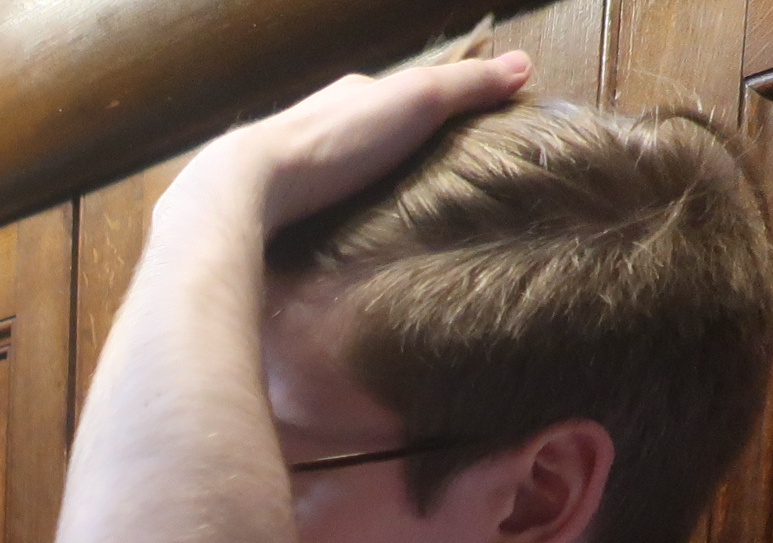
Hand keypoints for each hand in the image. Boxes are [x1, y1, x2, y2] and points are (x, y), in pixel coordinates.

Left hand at [204, 51, 530, 229]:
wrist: (247, 189)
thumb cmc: (334, 141)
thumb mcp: (414, 102)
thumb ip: (466, 87)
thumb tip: (525, 65)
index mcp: (346, 99)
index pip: (393, 96)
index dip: (426, 108)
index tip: (454, 133)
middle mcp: (311, 129)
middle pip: (360, 140)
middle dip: (386, 156)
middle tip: (426, 185)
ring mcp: (285, 173)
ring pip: (330, 179)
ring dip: (355, 194)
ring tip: (390, 223)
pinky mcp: (269, 216)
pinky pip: (307, 216)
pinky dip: (327, 224)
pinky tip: (340, 246)